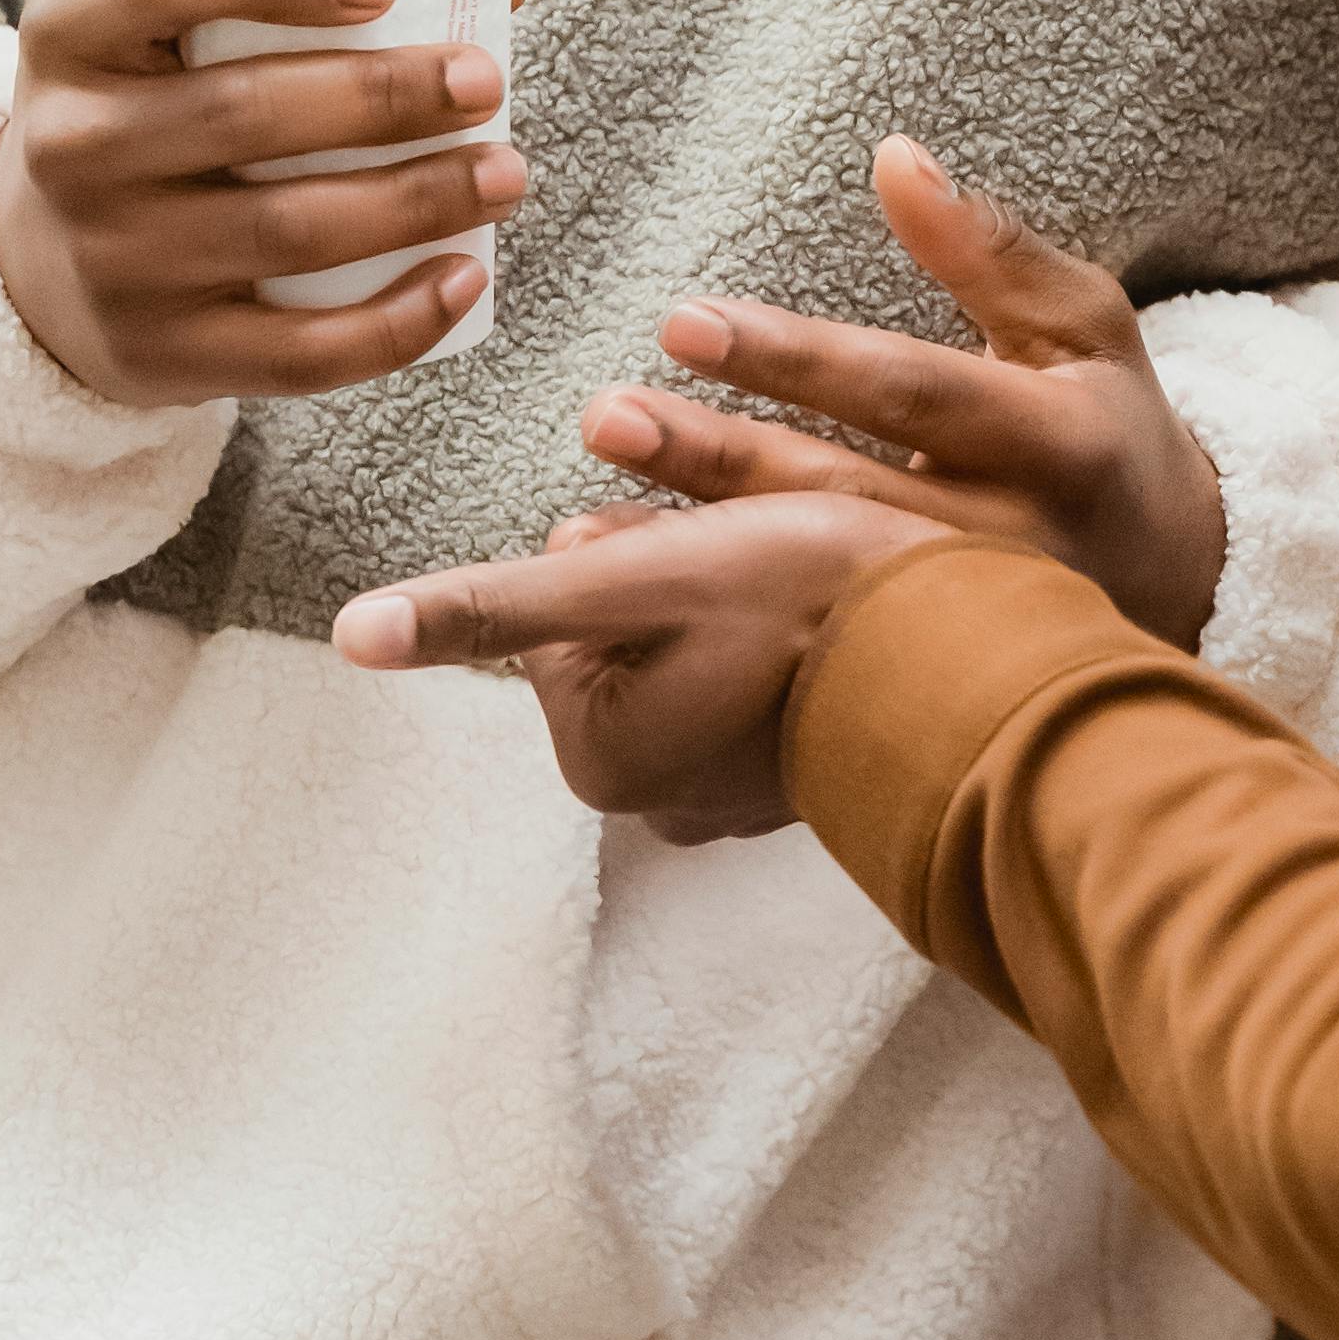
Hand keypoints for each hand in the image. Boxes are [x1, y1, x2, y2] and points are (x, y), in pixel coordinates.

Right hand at [0, 0, 526, 406]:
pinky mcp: (161, 355)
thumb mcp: (163, 39)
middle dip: (386, 95)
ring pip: (288, 230)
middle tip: (483, 81)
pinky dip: (397, 321)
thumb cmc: (147, 117)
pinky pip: (297, 353)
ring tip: (505, 172)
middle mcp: (73, 148)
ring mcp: (114, 261)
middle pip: (245, 112)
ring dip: (418, 200)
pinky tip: (465, 277)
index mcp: (70, 36)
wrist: (36, 266)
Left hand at [336, 483, 933, 838]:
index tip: (697, 544)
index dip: (629, 542)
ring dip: (726, 591)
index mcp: (600, 756)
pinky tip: (831, 616)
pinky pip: (753, 676)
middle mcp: (654, 797)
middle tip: (752, 557)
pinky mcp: (798, 776)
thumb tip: (352, 634)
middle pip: (623, 622)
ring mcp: (730, 795)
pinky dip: (777, 636)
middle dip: (673, 569)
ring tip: (798, 579)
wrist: (986, 657)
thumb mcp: (634, 575)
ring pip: (690, 639)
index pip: (564, 599)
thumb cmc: (814, 604)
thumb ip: (492, 602)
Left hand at [582, 139, 1226, 650]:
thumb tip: (893, 157)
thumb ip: (988, 248)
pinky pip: (805, 655)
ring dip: (694, 555)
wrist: (1182, 586)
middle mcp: (1011, 542)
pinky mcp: (929, 678)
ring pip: (813, 590)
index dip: (797, 358)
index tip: (684, 322)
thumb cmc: (1111, 428)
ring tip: (580, 531)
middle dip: (717, 459)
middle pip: (842, 496)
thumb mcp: (1084, 324)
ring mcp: (968, 626)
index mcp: (1054, 441)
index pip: (908, 389)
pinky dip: (713, 635)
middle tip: (605, 413)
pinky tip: (625, 609)